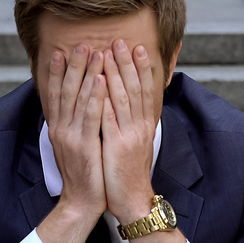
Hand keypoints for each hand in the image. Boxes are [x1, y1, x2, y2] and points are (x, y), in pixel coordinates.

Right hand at [45, 44, 106, 219]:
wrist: (80, 202)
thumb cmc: (82, 174)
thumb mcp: (71, 146)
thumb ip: (71, 125)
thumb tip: (72, 107)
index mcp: (57, 128)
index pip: (54, 94)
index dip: (56, 73)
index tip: (60, 52)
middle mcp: (61, 129)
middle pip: (65, 90)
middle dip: (72, 66)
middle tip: (80, 44)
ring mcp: (71, 136)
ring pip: (77, 98)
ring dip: (86, 73)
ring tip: (94, 52)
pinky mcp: (84, 145)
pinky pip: (90, 116)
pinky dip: (95, 96)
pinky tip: (101, 80)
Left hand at [100, 39, 157, 223]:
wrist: (133, 201)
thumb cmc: (129, 174)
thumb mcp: (136, 145)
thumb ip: (133, 124)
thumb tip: (127, 105)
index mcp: (145, 126)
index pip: (145, 91)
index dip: (141, 68)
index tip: (137, 48)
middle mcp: (140, 128)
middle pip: (135, 89)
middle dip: (128, 64)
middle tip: (121, 41)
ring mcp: (128, 136)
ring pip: (123, 99)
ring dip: (115, 74)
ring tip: (108, 54)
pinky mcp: (116, 147)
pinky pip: (109, 119)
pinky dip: (104, 100)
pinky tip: (98, 84)